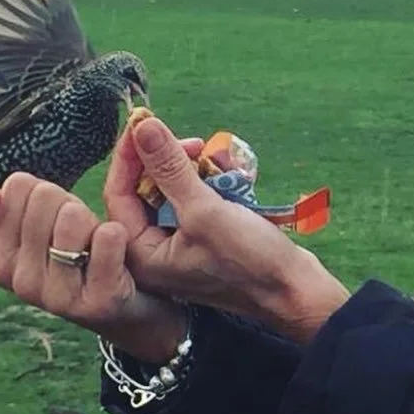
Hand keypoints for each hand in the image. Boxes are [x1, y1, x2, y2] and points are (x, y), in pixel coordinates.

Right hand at [0, 168, 198, 364]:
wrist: (125, 310)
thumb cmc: (79, 257)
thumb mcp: (39, 232)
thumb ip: (7, 211)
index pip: (17, 187)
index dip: (46, 191)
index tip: (57, 216)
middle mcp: (23, 283)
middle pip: (44, 198)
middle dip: (69, 203)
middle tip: (82, 231)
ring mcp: (59, 297)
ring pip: (72, 217)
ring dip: (93, 220)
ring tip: (96, 243)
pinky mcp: (99, 302)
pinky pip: (107, 238)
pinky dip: (117, 233)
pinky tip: (117, 251)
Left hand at [103, 116, 350, 343]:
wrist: (295, 291)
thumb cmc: (247, 260)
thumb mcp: (204, 209)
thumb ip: (169, 167)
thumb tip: (142, 125)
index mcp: (142, 254)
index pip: (118, 194)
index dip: (129, 155)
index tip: (145, 122)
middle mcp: (155, 251)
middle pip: (145, 189)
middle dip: (169, 160)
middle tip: (194, 143)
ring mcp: (181, 244)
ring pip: (173, 190)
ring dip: (194, 168)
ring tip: (218, 159)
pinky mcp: (205, 237)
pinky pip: (196, 198)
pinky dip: (210, 182)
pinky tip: (230, 172)